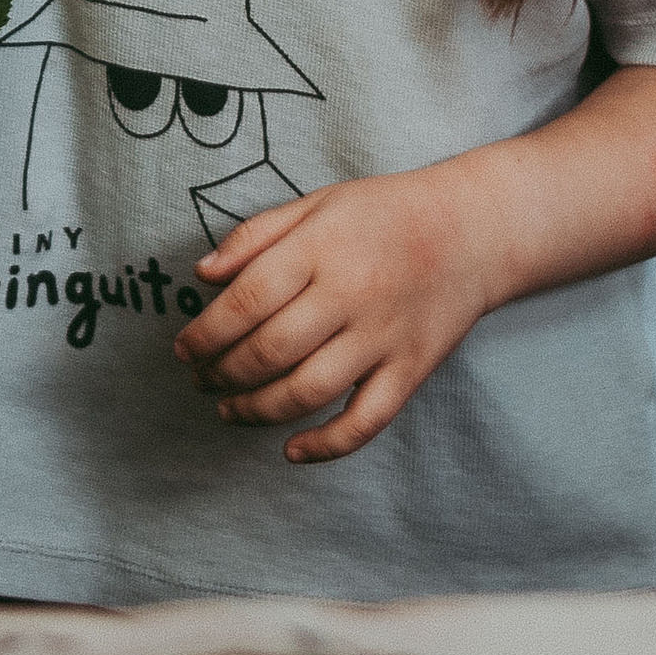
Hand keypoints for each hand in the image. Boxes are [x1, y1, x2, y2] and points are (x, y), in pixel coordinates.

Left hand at [171, 167, 496, 464]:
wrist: (473, 230)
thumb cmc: (384, 214)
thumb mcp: (316, 203)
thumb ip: (255, 236)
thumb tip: (202, 275)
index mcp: (320, 249)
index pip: (246, 300)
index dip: (205, 333)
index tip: (182, 349)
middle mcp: (351, 295)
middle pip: (270, 350)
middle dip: (222, 373)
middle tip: (200, 379)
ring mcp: (383, 337)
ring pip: (308, 391)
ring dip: (257, 410)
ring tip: (228, 409)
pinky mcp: (411, 369)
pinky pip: (366, 420)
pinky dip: (327, 445)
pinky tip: (292, 450)